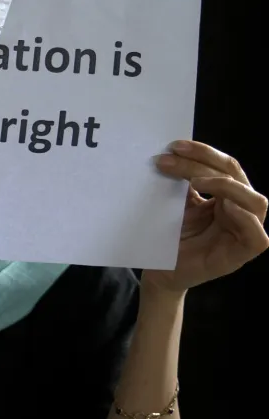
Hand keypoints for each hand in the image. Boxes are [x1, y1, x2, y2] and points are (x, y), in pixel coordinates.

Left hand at [146, 140, 267, 291]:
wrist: (160, 272)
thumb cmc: (169, 240)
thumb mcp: (174, 206)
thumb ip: (181, 185)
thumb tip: (172, 155)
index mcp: (226, 196)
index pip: (225, 167)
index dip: (203, 153)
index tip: (174, 146)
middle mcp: (240, 210)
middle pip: (236, 177)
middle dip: (205, 162)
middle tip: (172, 157)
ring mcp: (245, 232)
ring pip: (255, 201)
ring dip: (227, 186)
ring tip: (195, 181)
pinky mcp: (243, 254)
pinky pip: (258, 236)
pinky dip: (245, 219)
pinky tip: (225, 207)